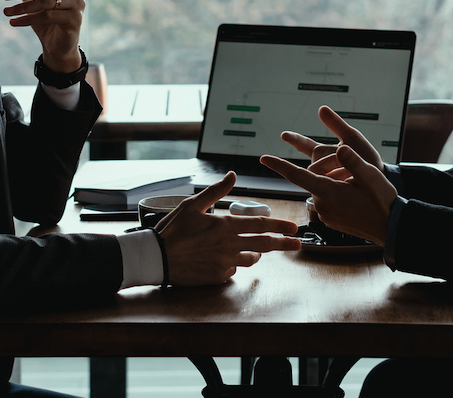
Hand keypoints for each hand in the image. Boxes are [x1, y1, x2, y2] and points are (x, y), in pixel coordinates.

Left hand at [1, 0, 83, 71]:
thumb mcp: (37, 2)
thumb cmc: (46, 21)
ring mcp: (77, 4)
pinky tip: (15, 22)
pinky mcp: (75, 19)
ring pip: (45, 2)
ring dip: (23, 7)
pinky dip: (28, 19)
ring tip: (7, 12)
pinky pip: (47, 16)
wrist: (58, 46)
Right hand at [154, 172, 301, 285]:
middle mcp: (229, 245)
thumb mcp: (192, 205)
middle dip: (283, 243)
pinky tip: (220, 260)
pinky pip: (232, 271)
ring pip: (250, 259)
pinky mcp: (217, 277)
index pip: (260, 224)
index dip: (279, 225)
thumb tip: (232, 175)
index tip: (293, 228)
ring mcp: (224, 263)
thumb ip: (216, 191)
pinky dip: (231, 265)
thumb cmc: (172, 230)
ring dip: (255, 254)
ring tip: (255, 252)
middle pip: (264, 244)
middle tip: (297, 244)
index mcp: (225, 225)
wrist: (156, 257)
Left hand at [261, 108, 396, 244]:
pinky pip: (327, 199)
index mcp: (327, 192)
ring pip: (321, 187)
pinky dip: (335, 191)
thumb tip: (339, 148)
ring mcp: (325, 214)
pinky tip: (355, 195)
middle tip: (352, 170)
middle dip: (327, 167)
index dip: (279, 165)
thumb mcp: (370, 175)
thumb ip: (352, 161)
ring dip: (333, 180)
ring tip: (357, 185)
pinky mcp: (331, 220)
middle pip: (314, 177)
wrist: (391, 228)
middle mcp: (322, 204)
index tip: (263, 158)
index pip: (297, 176)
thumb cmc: (381, 200)